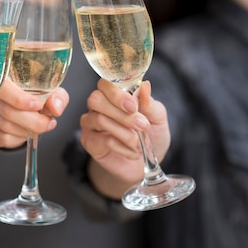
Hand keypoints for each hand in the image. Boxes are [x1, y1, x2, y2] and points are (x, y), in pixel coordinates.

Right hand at [0, 79, 68, 148]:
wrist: (23, 103)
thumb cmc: (35, 93)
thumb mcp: (50, 91)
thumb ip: (57, 97)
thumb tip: (55, 108)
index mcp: (2, 75)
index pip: (3, 88)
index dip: (19, 99)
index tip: (38, 105)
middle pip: (7, 111)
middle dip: (33, 122)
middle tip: (48, 123)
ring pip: (4, 127)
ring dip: (26, 131)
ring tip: (37, 127)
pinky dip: (16, 139)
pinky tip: (23, 132)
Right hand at [80, 79, 169, 197]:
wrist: (145, 164)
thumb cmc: (150, 136)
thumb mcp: (158, 119)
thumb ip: (150, 104)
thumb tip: (145, 85)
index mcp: (114, 94)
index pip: (105, 83)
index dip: (116, 93)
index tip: (133, 106)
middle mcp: (98, 106)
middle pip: (96, 99)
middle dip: (120, 113)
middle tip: (142, 125)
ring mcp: (90, 123)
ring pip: (99, 119)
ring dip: (124, 132)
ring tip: (139, 143)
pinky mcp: (89, 142)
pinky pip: (102, 140)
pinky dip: (122, 147)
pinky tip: (133, 152)